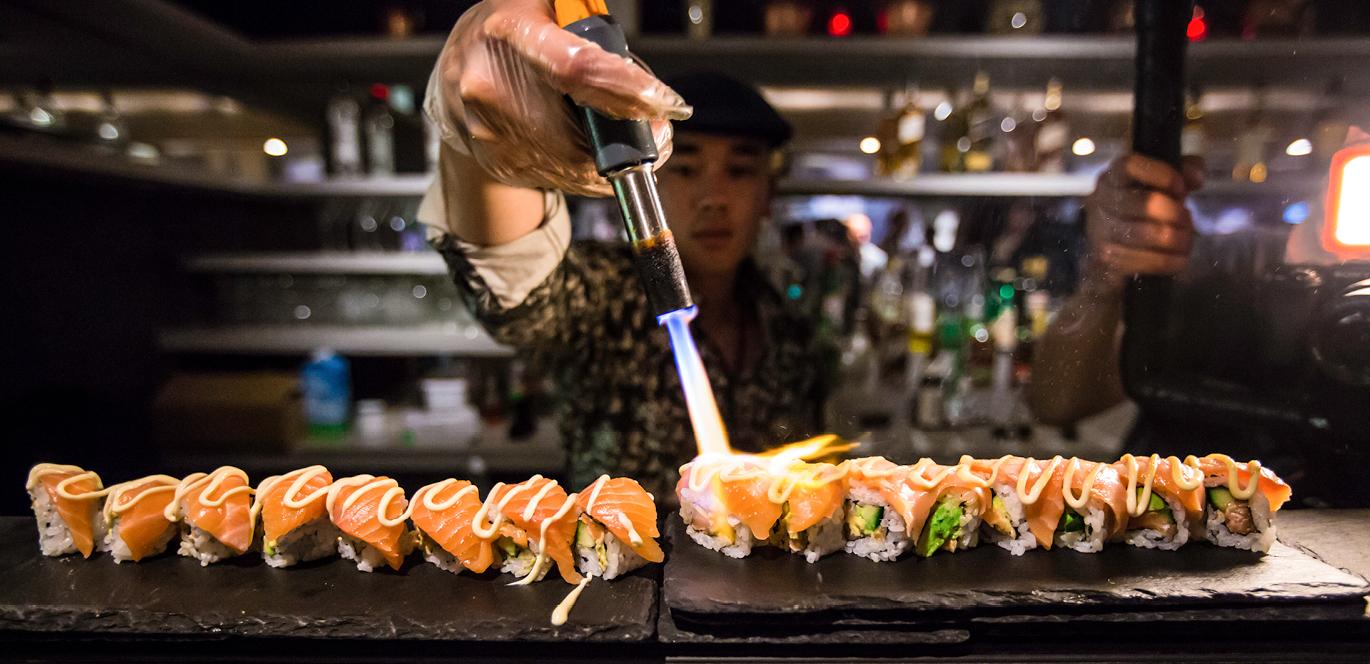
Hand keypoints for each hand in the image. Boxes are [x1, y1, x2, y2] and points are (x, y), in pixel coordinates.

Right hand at [426, 0, 691, 196]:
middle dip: (632, 134)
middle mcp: (491, 86)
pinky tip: (598, 148)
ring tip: (631, 132)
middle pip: (581, 133)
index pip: (575, 68)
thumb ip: (587, 27)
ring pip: (576, 163)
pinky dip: (592, 169)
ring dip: (617, 156)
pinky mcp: (500, 164)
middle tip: (659, 123)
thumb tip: (637, 74)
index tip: (665, 103)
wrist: (454, 75)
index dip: (626, 90)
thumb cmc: (510, 33)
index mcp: (509, 34)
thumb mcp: (544, 7)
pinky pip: (563, 178)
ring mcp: (491, 132)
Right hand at [1082, 154, 1204, 292]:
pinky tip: (1179, 258)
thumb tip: (1196, 179)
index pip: (1131, 166)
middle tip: (1187, 218)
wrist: (1111, 244)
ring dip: (1180, 239)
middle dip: (1178, 213)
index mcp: (1113, 177)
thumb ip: (1184, 169)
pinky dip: (1172, 261)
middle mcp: (1101, 201)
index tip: (1181, 188)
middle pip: (1148, 203)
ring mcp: (1101, 232)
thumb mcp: (1161, 181)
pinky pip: (1148, 261)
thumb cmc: (1141, 207)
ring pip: (1152, 234)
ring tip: (1185, 238)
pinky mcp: (1107, 260)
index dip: (1163, 175)